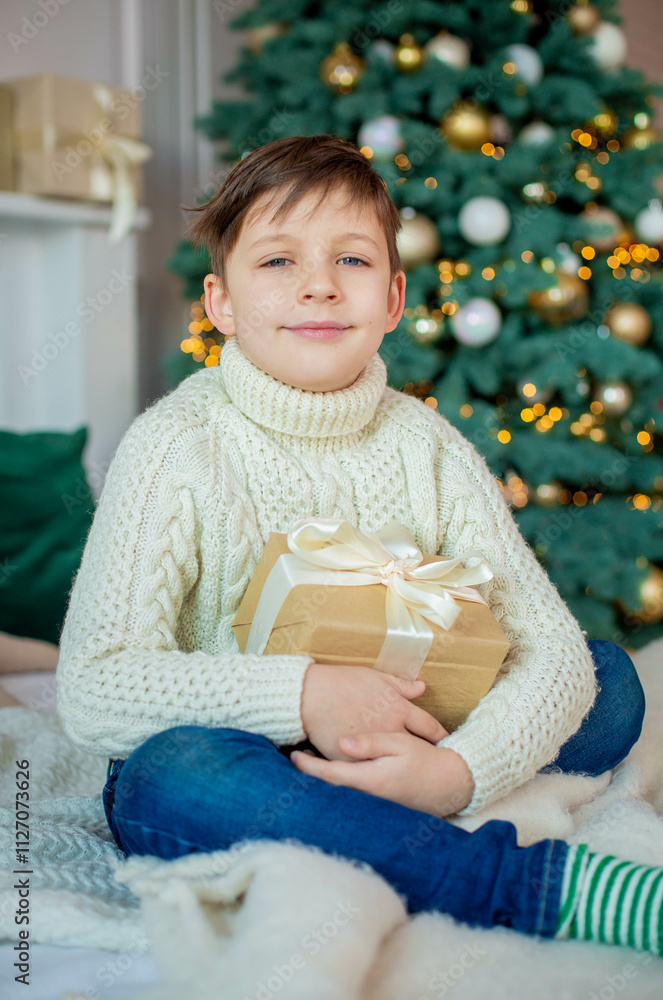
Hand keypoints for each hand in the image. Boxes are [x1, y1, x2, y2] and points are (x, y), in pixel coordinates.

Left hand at [290, 732, 474, 816]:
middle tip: (295, 758)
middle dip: (311, 775)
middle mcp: (369, 797)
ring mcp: (374, 805)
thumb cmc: (427, 760)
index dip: (309, 767)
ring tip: (308, 764)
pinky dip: (339, 786)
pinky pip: (353, 797)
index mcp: (371, 779)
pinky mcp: (381, 807)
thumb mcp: (401, 743)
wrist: (451, 785)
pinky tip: (334, 777)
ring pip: (340, 794)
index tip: (294, 755)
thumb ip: (371, 743)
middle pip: (330, 787)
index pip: (331, 775)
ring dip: (324, 781)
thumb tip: (342, 743)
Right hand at [300, 661, 447, 761]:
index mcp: (399, 710)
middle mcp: (391, 731)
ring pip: (396, 764)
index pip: (430, 727)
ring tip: (413, 772)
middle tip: (437, 762)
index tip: (447, 741)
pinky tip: (382, 775)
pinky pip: (370, 770)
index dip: (441, 735)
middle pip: (418, 749)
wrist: (310, 697)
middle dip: (428, 756)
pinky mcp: (355, 761)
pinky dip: (376, 771)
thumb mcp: (376, 677)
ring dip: (405, 767)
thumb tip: (422, 688)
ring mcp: (374, 749)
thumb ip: (401, 686)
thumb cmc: (342, 682)